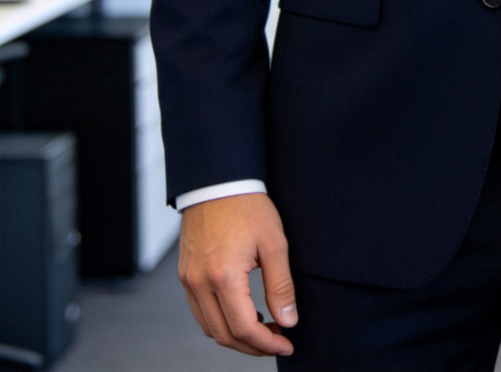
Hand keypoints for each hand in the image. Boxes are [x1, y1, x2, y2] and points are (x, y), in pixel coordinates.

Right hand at [178, 193, 297, 356]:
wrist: (218, 182)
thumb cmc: (248, 207)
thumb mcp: (274, 244)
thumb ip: (281, 287)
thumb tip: (288, 321)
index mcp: (223, 276)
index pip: (243, 328)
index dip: (267, 343)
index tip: (287, 343)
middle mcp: (199, 283)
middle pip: (224, 335)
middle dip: (253, 346)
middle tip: (278, 340)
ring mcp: (189, 280)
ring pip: (210, 328)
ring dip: (236, 336)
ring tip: (264, 329)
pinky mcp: (185, 275)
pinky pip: (200, 311)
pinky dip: (221, 321)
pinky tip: (243, 312)